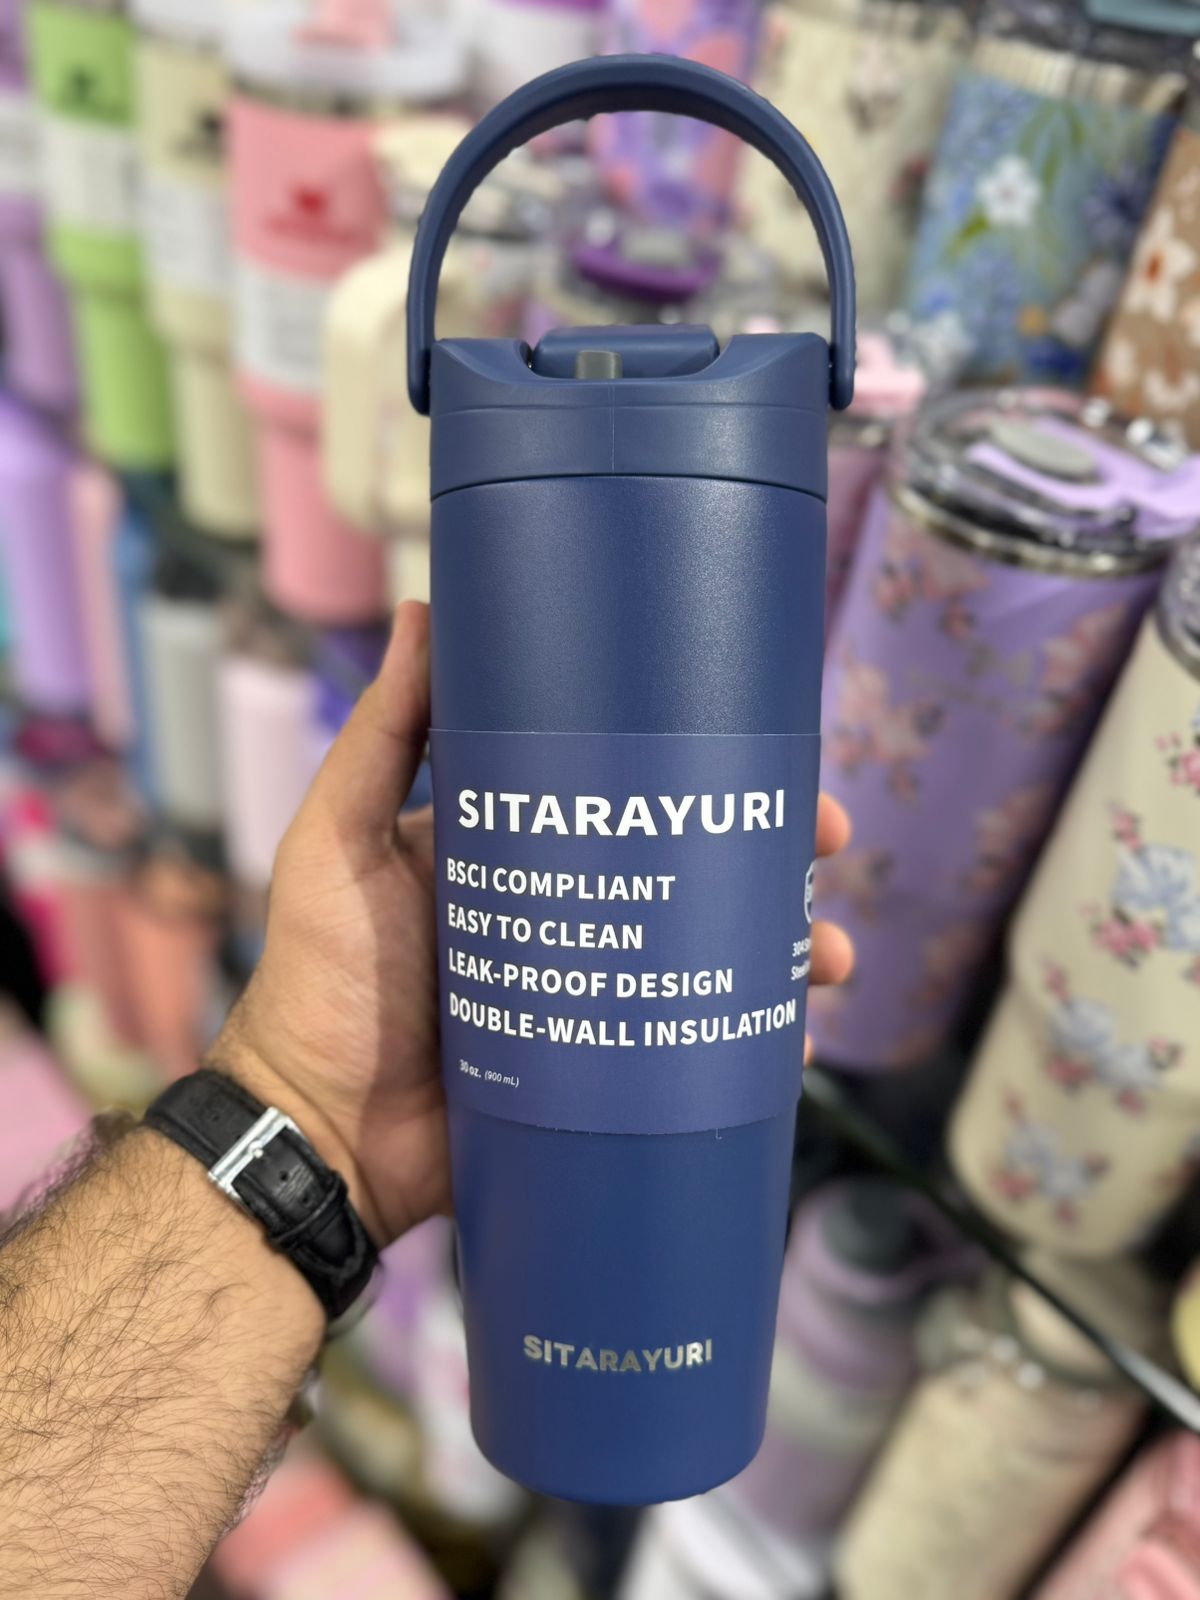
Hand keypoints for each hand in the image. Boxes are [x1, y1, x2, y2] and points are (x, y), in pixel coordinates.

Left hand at [215, 602, 853, 1245]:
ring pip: (709, 959)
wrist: (321, 1134)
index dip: (703, 773)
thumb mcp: (341, 841)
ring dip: (780, 950)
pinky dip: (750, 1045)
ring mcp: (594, 997)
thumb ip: (382, 738)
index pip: (631, 794)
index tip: (769, 759)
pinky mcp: (606, 1076)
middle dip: (768, 856)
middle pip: (691, 871)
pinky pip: (693, 1052)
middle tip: (820, 846)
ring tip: (823, 959)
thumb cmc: (321, 979)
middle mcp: (570, 912)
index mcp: (524, 849)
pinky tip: (792, 1041)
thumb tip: (423, 609)